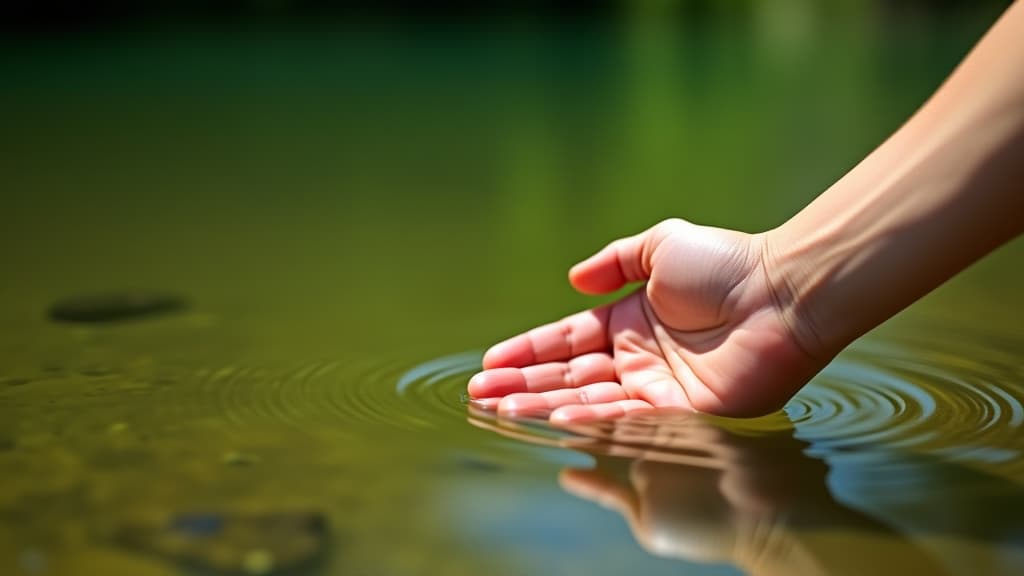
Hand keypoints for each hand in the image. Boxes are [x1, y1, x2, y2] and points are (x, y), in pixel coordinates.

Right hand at [468, 219, 823, 421]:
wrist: (781, 291)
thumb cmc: (727, 264)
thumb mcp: (661, 246)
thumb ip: (615, 261)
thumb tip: (573, 281)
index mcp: (630, 321)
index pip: (567, 340)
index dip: (528, 351)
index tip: (490, 361)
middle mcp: (638, 358)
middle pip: (568, 375)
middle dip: (522, 384)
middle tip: (480, 393)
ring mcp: (657, 387)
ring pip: (588, 399)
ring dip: (542, 405)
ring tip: (500, 409)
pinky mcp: (681, 410)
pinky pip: (626, 416)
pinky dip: (589, 417)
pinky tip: (554, 415)